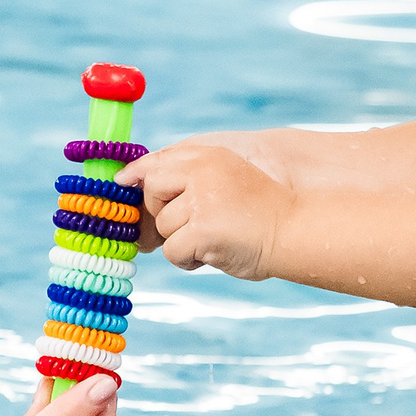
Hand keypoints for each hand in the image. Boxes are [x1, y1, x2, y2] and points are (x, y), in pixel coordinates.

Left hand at [120, 143, 291, 278]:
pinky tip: (213, 254)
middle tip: (193, 223)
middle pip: (152, 191)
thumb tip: (138, 197)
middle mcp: (202, 171)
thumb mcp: (226, 181)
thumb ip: (190, 181)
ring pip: (164, 226)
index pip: (159, 160)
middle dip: (164, 212)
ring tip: (215, 238)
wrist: (294, 231)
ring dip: (183, 241)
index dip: (137, 173)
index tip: (122, 182)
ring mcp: (201, 200)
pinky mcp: (202, 229)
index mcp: (209, 156)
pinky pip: (172, 251)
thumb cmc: (260, 214)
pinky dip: (188, 260)